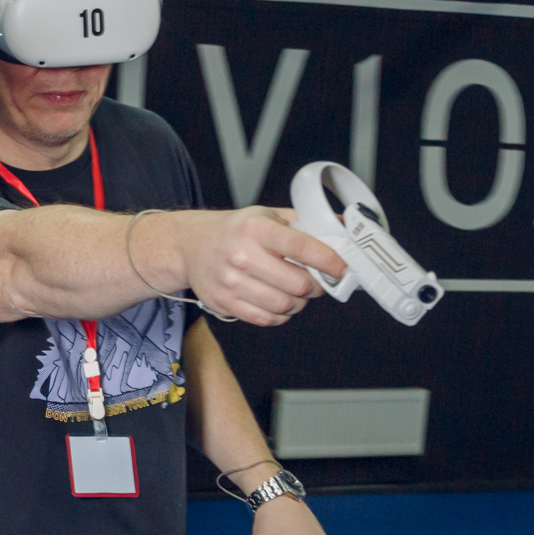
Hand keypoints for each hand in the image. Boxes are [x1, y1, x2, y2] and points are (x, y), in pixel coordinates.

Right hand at [140, 208, 345, 325]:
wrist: (190, 245)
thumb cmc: (234, 231)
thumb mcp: (267, 215)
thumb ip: (304, 222)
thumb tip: (343, 227)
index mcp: (256, 228)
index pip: (302, 247)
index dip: (329, 261)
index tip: (342, 269)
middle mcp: (242, 255)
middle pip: (298, 284)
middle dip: (317, 287)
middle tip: (318, 282)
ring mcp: (231, 282)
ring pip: (284, 305)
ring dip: (299, 302)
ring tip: (296, 292)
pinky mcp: (225, 302)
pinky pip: (265, 319)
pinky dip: (280, 315)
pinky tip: (279, 302)